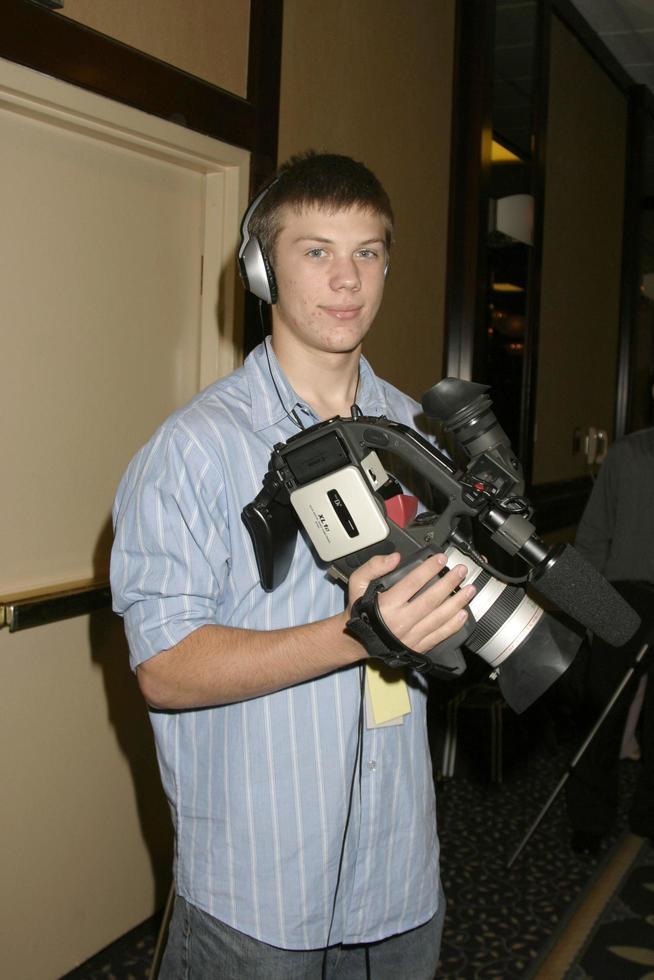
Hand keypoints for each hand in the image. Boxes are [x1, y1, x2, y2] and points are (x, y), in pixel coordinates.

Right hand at [347, 552, 474, 652]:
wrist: (357, 641)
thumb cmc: (360, 611)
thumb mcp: (356, 584)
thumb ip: (373, 567)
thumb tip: (395, 558)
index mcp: (386, 605)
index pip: (412, 583)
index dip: (429, 569)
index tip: (441, 559)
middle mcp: (400, 621)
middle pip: (431, 600)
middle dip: (449, 583)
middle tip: (461, 571)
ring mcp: (410, 636)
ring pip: (439, 618)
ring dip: (457, 603)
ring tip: (469, 590)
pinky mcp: (417, 646)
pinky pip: (439, 636)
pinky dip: (453, 626)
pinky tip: (463, 614)